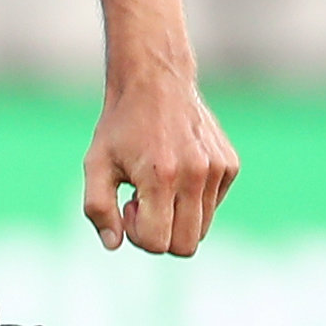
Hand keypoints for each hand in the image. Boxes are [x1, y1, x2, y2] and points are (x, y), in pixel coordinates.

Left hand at [85, 69, 236, 255]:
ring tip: (159, 186)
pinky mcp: (230, 165)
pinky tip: (177, 171)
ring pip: (202, 229)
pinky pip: (213, 206)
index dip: (138, 234)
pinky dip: (193, 199)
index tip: (129, 204)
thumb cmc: (121, 125)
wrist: (156, 80)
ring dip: (177, 218)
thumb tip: (114, 244)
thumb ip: (98, 208)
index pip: (158, 243)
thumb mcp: (95, 164)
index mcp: (161, 177)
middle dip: (160, 234)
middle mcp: (196, 174)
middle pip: (185, 246)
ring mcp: (218, 169)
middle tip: (143, 202)